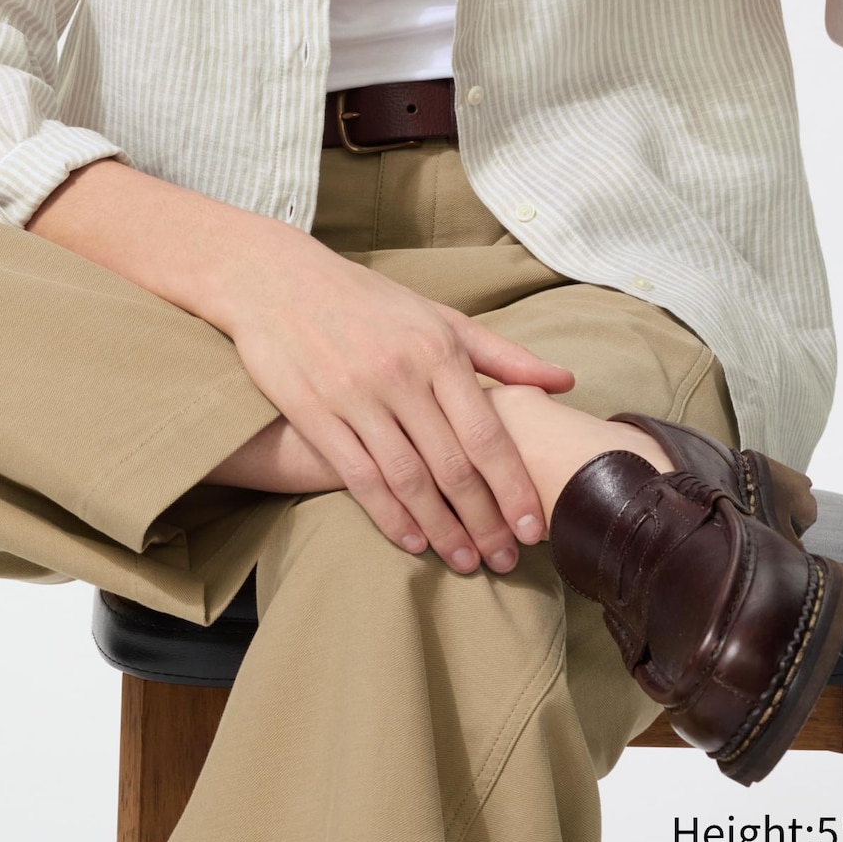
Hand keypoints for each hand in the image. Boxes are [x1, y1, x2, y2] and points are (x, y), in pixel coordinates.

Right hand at [224, 239, 575, 572]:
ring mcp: (355, 396)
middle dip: (484, 521)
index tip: (534, 527)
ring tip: (464, 561)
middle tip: (505, 561)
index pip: (486, 432)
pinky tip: (411, 541)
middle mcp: (400, 374)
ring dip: (441, 529)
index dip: (513, 486)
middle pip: (452, 466)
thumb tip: (565, 381)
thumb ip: (501, 354)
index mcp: (437, 348)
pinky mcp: (315, 414)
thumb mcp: (438, 316)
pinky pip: (359, 477)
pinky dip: (388, 516)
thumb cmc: (368, 300)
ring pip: (408, 479)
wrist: (277, 280)